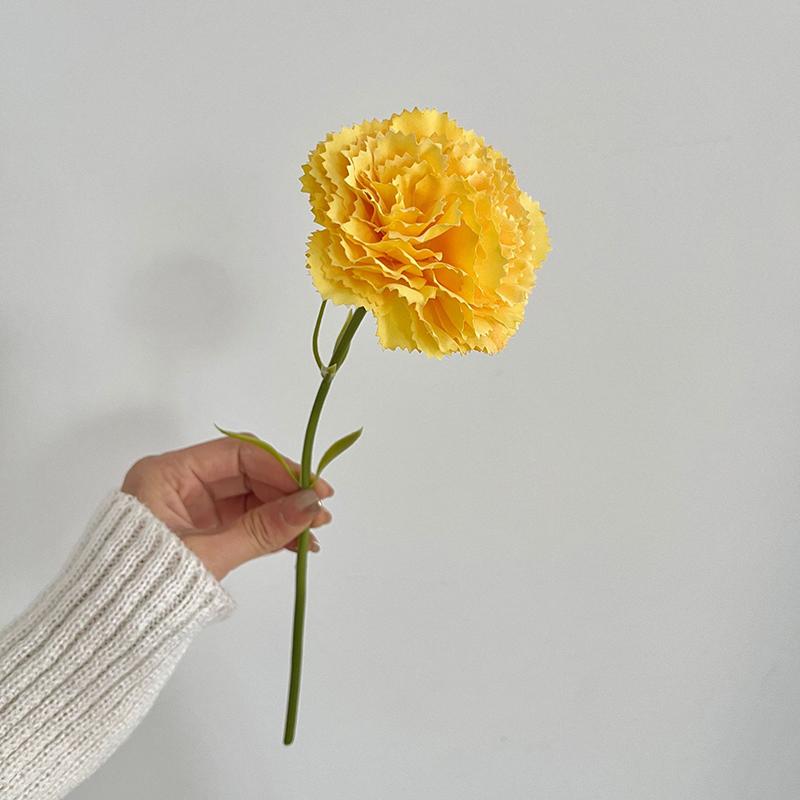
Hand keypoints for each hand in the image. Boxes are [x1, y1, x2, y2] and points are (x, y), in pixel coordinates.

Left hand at [120, 435, 333, 580]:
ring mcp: (190, 508)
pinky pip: (241, 522)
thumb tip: (311, 506)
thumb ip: (263, 528)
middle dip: (285, 494)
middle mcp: (179, 483)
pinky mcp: (199, 532)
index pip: (236, 454)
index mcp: (168, 474)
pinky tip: (296, 543)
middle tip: (320, 512)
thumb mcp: (210, 554)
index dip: (280, 467)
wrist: (109, 634)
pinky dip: (268, 531)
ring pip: (248, 499)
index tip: (314, 488)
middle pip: (245, 475)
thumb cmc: (148, 585)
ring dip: (282, 513)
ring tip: (315, 532)